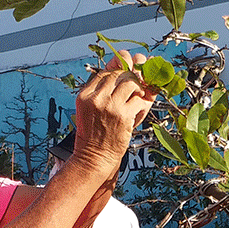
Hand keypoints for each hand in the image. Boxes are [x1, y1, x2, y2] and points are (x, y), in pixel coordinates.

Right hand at [72, 52, 154, 175]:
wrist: (94, 157)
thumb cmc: (94, 135)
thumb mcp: (90, 110)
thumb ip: (101, 93)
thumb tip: (122, 72)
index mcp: (85, 94)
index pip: (106, 72)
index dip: (120, 69)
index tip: (130, 70)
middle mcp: (96, 97)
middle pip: (120, 73)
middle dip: (133, 74)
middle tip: (140, 80)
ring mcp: (110, 106)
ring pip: (131, 81)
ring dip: (139, 87)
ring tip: (138, 96)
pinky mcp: (123, 115)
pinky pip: (139, 100)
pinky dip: (143, 104)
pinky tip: (138, 110)